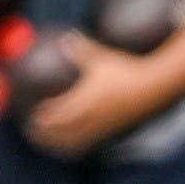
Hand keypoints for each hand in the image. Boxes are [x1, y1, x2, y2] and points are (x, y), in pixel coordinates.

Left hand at [23, 34, 157, 155]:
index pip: (57, 112)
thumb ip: (81, 50)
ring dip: (58, 144)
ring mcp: (101, 126)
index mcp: (85, 100)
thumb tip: (65, 38)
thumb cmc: (126, 70)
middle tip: (31, 132)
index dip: (43, 116)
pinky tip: (72, 143)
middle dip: (44, 134)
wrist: (153, 88)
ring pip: (74, 141)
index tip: (31, 115)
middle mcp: (91, 116)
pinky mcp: (112, 130)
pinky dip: (76, 145)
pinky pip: (89, 142)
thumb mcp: (102, 58)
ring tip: (47, 143)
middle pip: (61, 131)